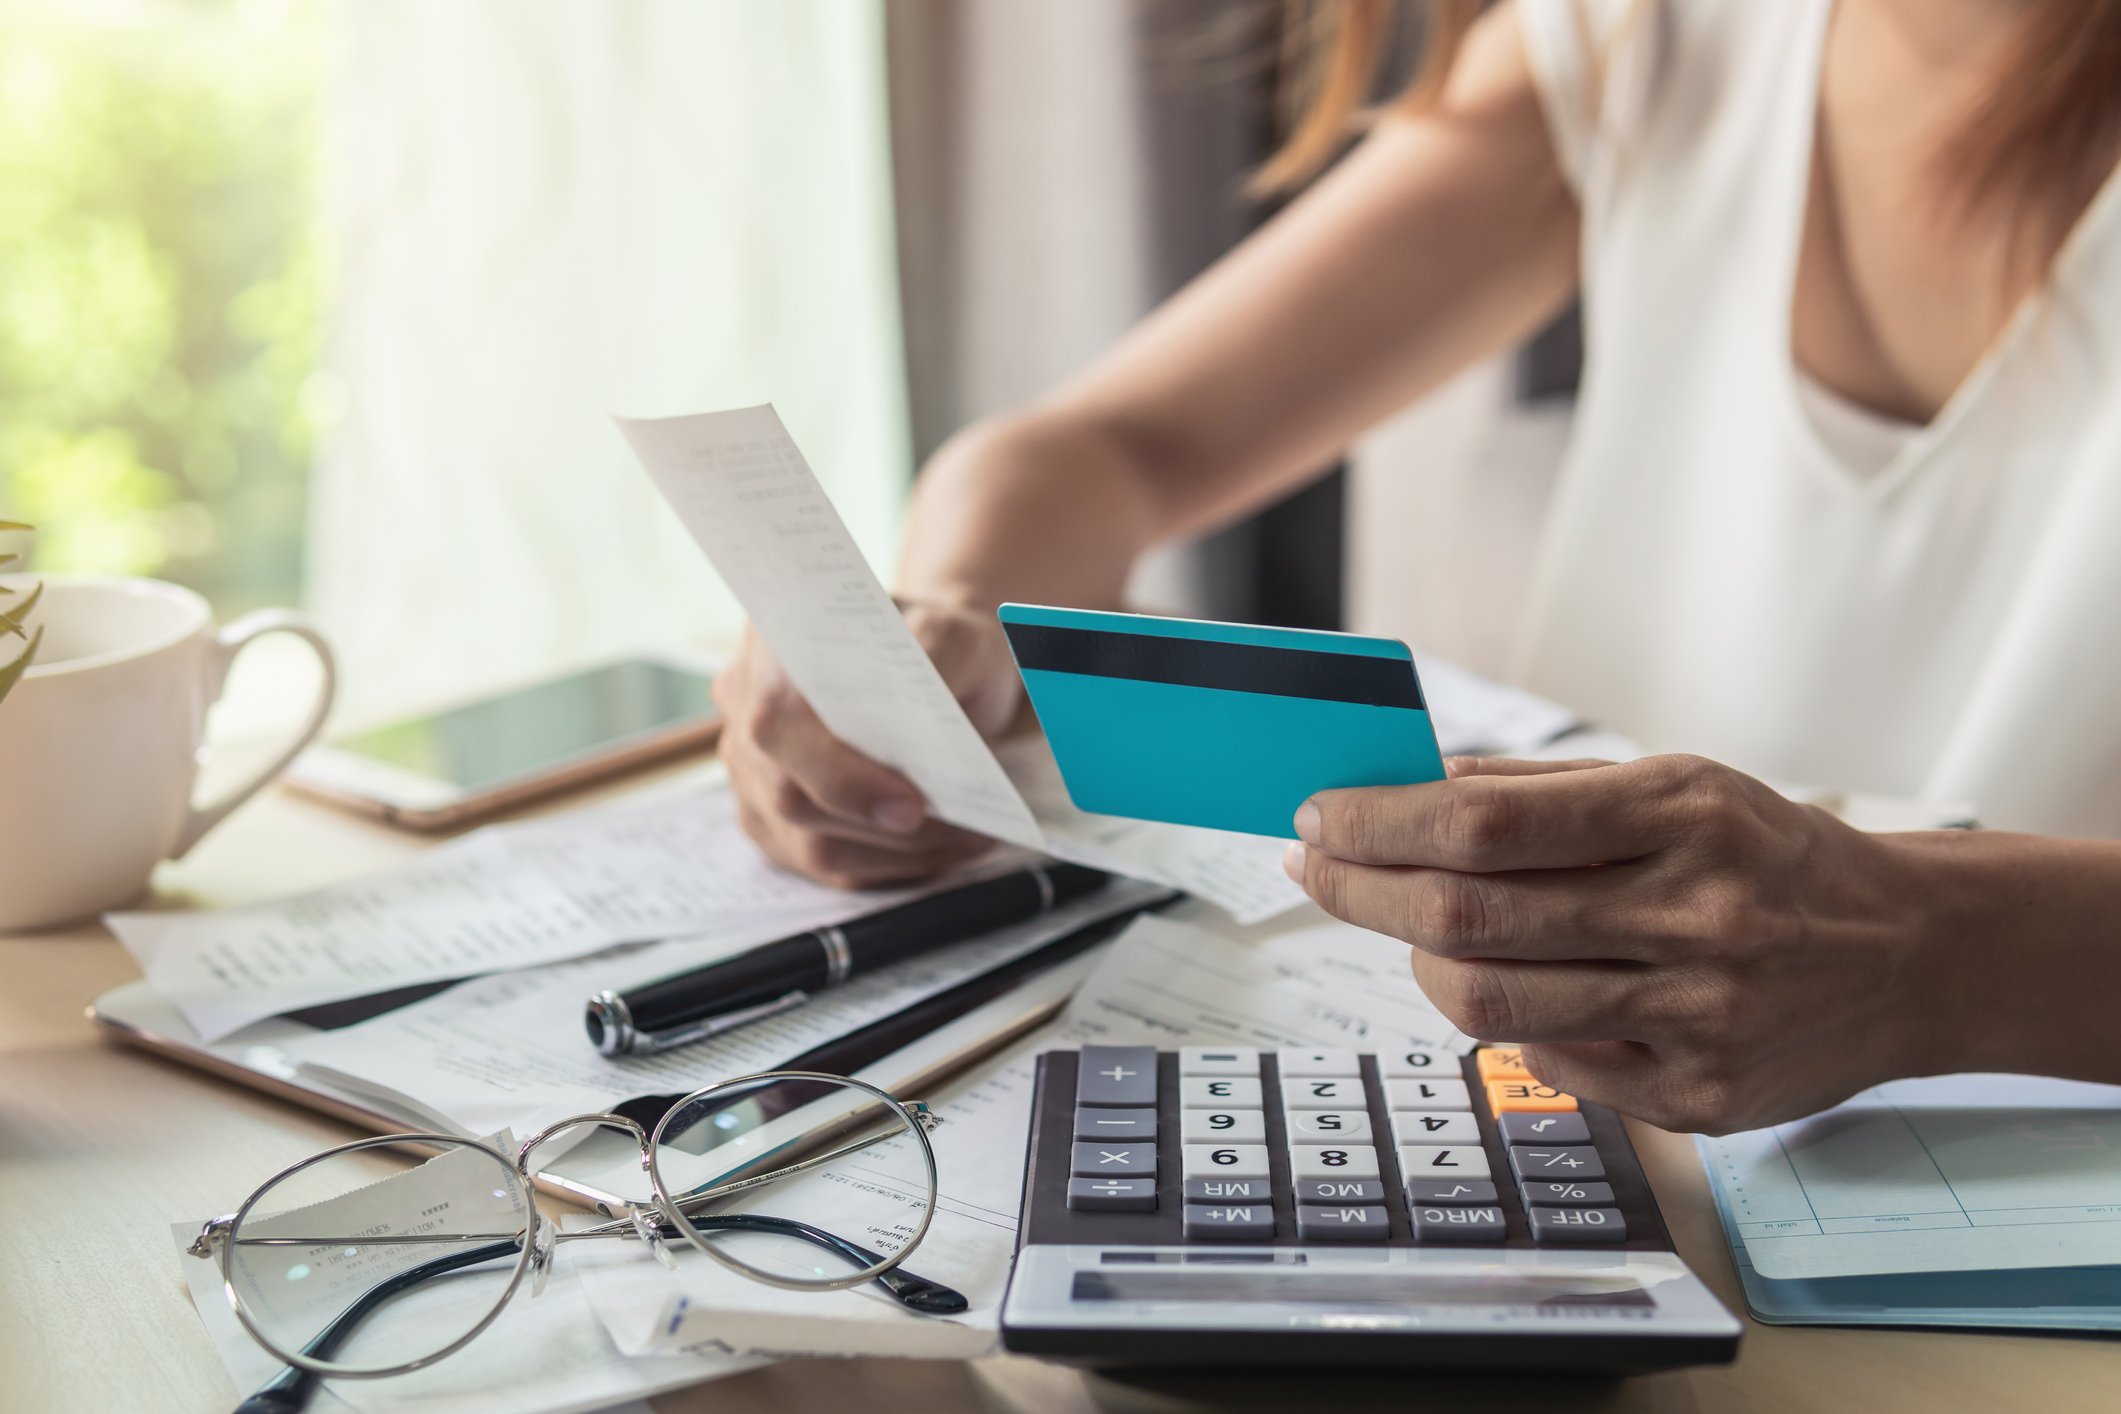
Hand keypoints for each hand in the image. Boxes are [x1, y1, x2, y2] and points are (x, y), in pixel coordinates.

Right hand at [714, 601, 1019, 888]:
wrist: (942, 661)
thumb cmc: (941, 643)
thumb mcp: (954, 632)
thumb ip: (937, 657)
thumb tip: (925, 721)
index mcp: (775, 644)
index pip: (778, 722)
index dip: (838, 775)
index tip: (911, 806)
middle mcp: (746, 706)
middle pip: (788, 796)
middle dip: (880, 828)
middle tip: (965, 831)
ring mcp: (752, 767)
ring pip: (807, 842)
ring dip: (897, 855)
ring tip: (971, 841)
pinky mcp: (773, 817)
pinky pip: (823, 861)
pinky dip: (889, 865)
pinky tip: (943, 850)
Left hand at [1283, 755, 1965, 1132]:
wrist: (1911, 954)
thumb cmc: (1768, 854)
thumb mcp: (1675, 784)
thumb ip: (1538, 791)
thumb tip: (1405, 788)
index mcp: (1682, 814)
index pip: (1484, 825)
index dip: (1379, 823)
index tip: (1321, 816)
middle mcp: (1694, 916)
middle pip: (1467, 917)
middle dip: (1362, 889)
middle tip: (1317, 867)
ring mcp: (1697, 1018)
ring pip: (1489, 1003)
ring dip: (1417, 959)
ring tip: (1410, 926)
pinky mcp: (1697, 1098)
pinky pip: (1545, 1060)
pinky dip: (1504, 1017)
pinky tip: (1511, 981)